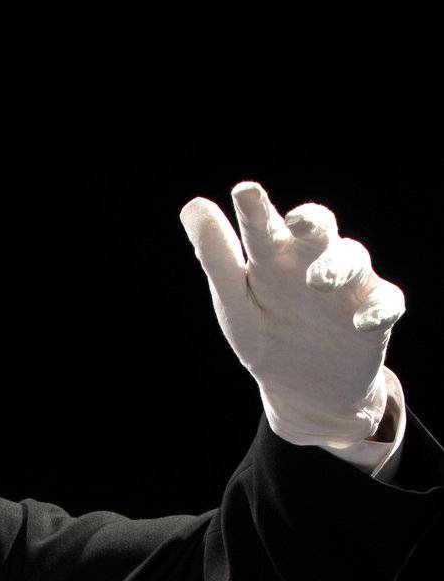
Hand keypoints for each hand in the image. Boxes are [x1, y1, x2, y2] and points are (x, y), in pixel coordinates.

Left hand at [179, 181, 404, 448]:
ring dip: (340, 266)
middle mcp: (314, 261)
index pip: (265, 226)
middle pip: (319, 229)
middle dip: (313, 222)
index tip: (243, 192)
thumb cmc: (267, 334)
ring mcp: (349, 286)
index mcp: (276, 256)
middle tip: (299, 223)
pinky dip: (379, 309)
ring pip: (353, 260)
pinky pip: (386, 304)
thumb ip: (217, 259)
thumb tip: (193, 205)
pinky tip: (365, 322)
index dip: (256, 209)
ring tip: (320, 280)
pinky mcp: (375, 315)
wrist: (305, 388)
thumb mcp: (236, 304)